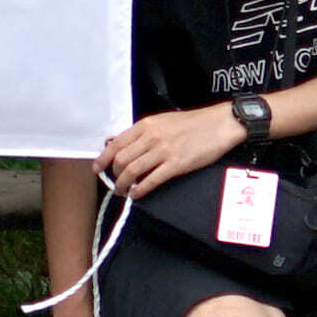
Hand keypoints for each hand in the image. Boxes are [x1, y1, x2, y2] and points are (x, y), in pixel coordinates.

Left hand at [98, 102, 241, 193]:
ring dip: (124, 185)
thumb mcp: (162, 121)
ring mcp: (163, 151)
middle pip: (121, 159)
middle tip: (115, 183)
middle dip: (114, 175)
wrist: (218, 124)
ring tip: (123, 191)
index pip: (116, 144)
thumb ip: (144, 132)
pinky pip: (151, 180)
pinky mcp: (176, 165)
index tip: (97, 168)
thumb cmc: (192, 123)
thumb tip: (126, 146)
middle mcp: (151, 137)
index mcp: (145, 125)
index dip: (103, 159)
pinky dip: (140, 190)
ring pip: (132, 171)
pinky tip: (137, 195)